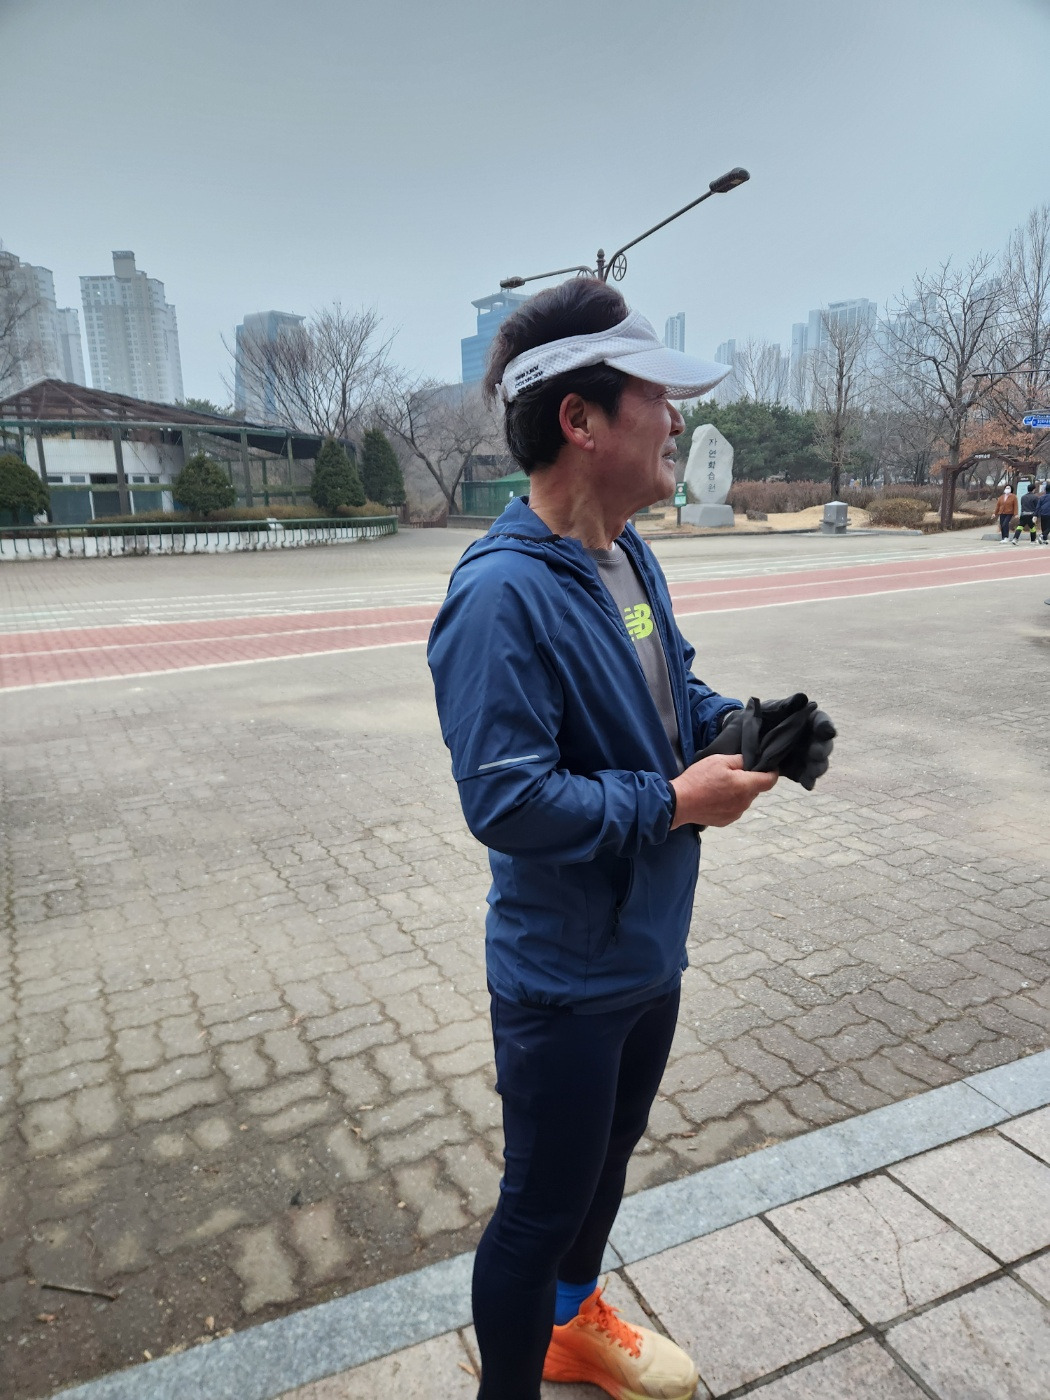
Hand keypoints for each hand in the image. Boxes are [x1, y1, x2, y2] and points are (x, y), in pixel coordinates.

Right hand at [670, 754, 776, 828]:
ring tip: (720, 786)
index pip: (770, 780)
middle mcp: (744, 802)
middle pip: (755, 789)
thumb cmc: (698, 779)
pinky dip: (730, 802)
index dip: (772, 772)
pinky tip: (715, 798)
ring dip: (738, 792)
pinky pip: (735, 808)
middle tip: (731, 773)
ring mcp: (736, 814)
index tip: (767, 766)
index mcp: (745, 786)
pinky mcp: (726, 821)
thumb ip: (739, 760)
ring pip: (744, 799)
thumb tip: (750, 762)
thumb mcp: (718, 761)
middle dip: (748, 780)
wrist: (680, 803)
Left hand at [699, 695, 835, 789]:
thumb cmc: (755, 718)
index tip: (826, 732)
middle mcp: (807, 737)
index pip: (820, 721)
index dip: (825, 726)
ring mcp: (802, 755)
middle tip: (816, 754)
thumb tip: (802, 699)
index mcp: (804, 719)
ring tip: (813, 772)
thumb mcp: (768, 709)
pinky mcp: (794, 770)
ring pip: (817, 762)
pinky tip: (807, 784)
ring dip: (818, 767)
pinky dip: (808, 780)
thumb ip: (784, 705)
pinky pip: (804, 776)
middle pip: (823, 744)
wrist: (737, 737)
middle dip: (823, 750)